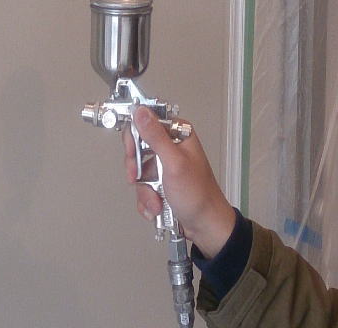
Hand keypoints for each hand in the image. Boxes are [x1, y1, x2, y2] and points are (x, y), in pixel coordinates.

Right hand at [122, 106, 235, 258]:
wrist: (205, 226)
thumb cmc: (197, 195)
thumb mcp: (173, 163)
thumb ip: (155, 136)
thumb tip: (141, 112)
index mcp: (178, 134)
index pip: (146, 121)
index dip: (135, 136)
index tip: (132, 152)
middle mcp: (171, 147)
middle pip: (137, 147)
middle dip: (136, 169)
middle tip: (137, 178)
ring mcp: (165, 165)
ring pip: (138, 170)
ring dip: (144, 190)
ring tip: (156, 201)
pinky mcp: (161, 182)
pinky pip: (142, 186)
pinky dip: (147, 199)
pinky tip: (157, 207)